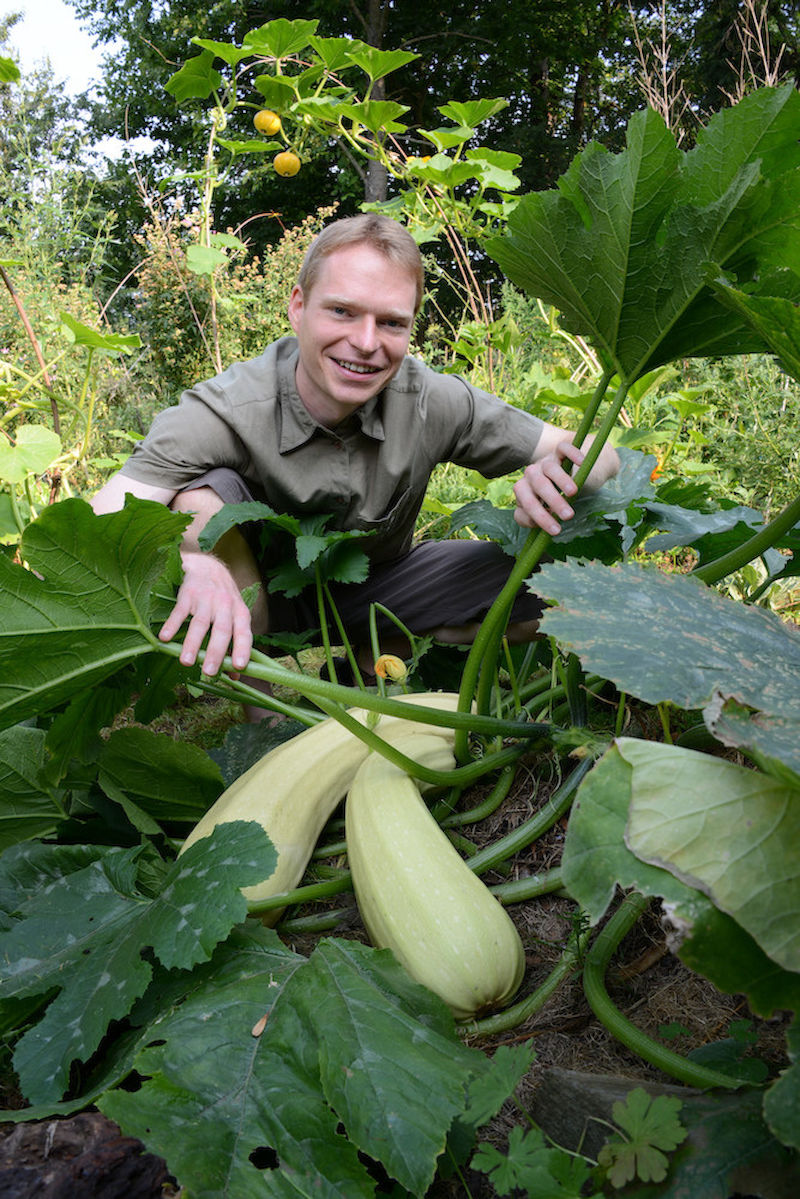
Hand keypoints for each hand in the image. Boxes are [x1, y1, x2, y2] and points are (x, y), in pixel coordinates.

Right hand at [158, 551, 252, 675]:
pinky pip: (179, 611)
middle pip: (221, 630)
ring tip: (185, 662)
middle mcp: (225, 605)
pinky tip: (165, 638)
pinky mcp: (187, 593)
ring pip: (200, 623)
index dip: (242, 649)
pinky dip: (172, 624)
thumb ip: (233, 645)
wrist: (207, 566)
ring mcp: (206, 599)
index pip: (243, 633)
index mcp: (239, 612)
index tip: (239, 666)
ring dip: (192, 643)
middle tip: (209, 672)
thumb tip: (235, 677)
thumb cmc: (223, 599)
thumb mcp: (233, 617)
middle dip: (215, 652)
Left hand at [513, 440, 584, 535]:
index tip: (556, 530)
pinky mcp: (559, 451)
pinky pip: (563, 449)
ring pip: (550, 468)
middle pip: (537, 485)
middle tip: (568, 516)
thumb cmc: (555, 499)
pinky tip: (581, 462)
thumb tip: (538, 524)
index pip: (525, 504)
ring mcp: (545, 462)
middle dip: (552, 501)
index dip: (538, 518)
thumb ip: (540, 517)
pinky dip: (571, 453)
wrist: (571, 476)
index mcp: (524, 492)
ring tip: (573, 493)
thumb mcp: (547, 511)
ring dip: (561, 480)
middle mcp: (531, 475)